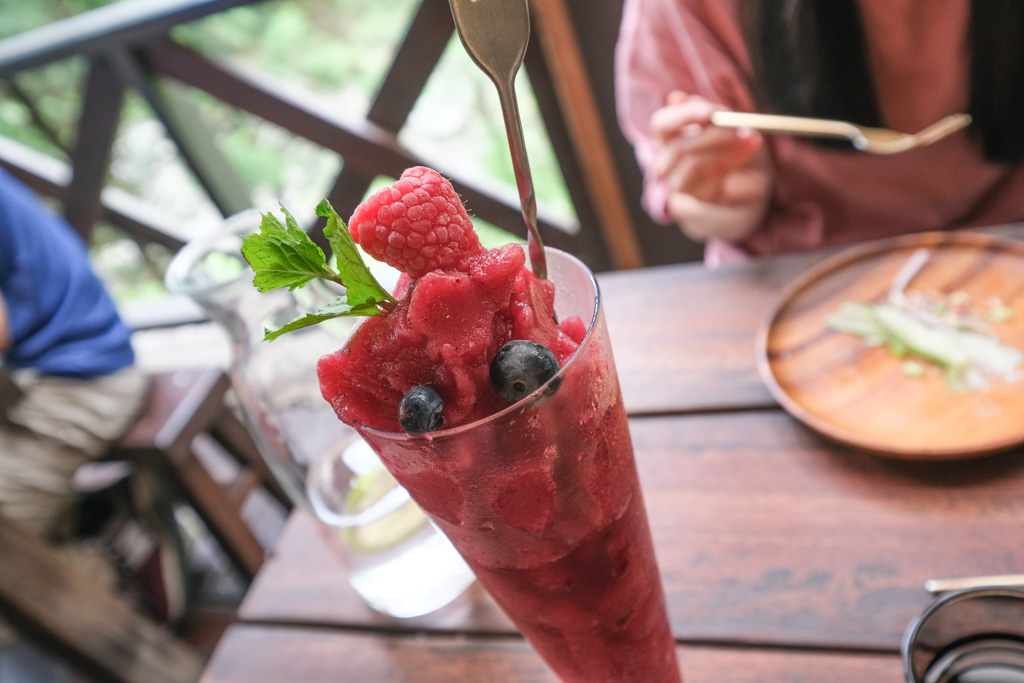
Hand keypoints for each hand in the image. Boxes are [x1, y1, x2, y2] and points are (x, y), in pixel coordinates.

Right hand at [650, 92, 771, 242]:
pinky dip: (733, 163)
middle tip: (741, 124)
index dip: (682, 116)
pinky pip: (710, 182)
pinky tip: (748, 150)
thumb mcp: (722, 124)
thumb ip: (704, 112)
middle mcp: (666, 164)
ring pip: (693, 165)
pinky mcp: (697, 202)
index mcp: (668, 139)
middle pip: (678, 147)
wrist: (744, 185)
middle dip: (713, 134)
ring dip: (725, 150)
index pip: (661, 125)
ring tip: (751, 137)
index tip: (708, 112)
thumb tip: (676, 97)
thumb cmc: (730, 147)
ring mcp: (679, 186)